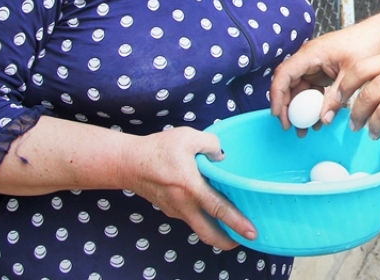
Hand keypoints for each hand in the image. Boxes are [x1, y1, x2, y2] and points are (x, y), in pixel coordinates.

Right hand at [122, 127, 255, 249]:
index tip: (251, 232)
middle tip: (245, 239)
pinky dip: (203, 219)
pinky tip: (210, 209)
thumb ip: (211, 144)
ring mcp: (176, 210)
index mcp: (192, 188)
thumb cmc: (157, 150)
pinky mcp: (170, 209)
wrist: (128, 163)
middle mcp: (184, 205)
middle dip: (228, 241)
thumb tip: (222, 156)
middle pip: (209, 233)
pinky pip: (190, 218)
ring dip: (216, 231)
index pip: (219, 210)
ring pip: (200, 228)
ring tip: (232, 226)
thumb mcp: (187, 137)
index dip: (237, 223)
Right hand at [270, 26, 379, 129]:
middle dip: (287, 107)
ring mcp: (315, 65)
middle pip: (288, 84)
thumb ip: (335, 97)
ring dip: (300, 109)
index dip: (277, 95)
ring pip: (299, 90)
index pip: (284, 74)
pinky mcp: (322, 72)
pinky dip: (312, 105)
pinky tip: (317, 120)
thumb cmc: (366, 44)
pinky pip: (311, 90)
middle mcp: (308, 58)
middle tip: (290, 127)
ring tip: (304, 129)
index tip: (278, 114)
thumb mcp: (350, 74)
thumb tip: (323, 119)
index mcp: (311, 53)